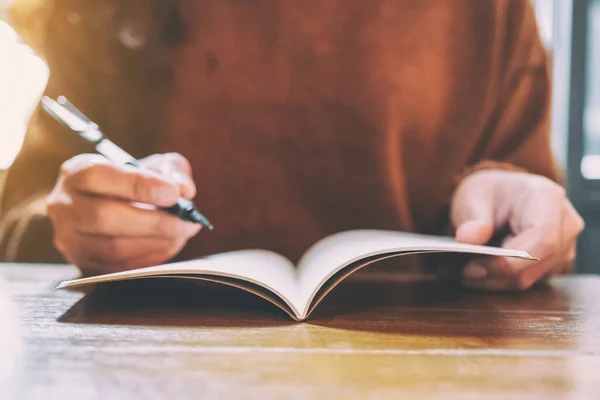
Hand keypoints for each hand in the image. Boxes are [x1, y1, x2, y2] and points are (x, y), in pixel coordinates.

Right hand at [46, 153, 200, 274]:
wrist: (109, 206)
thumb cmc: (134, 183)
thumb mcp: (153, 166)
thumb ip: (172, 171)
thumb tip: (185, 189)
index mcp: (77, 172)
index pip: (99, 176)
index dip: (138, 185)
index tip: (173, 193)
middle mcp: (64, 206)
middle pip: (103, 217)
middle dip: (153, 221)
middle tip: (186, 221)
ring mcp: (69, 239)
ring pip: (111, 248)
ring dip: (155, 243)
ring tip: (182, 233)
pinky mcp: (82, 264)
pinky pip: (117, 268)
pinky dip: (149, 258)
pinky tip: (168, 246)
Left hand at [451, 169, 583, 290]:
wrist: (501, 197)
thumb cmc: (489, 193)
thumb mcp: (473, 196)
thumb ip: (472, 218)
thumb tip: (467, 240)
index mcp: (548, 198)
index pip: (541, 239)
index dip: (509, 260)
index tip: (473, 268)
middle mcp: (565, 224)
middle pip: (536, 263)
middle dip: (495, 274)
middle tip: (461, 273)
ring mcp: (564, 247)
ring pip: (530, 278)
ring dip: (493, 280)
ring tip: (462, 273)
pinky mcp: (553, 264)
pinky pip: (526, 281)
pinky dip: (498, 281)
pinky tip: (476, 273)